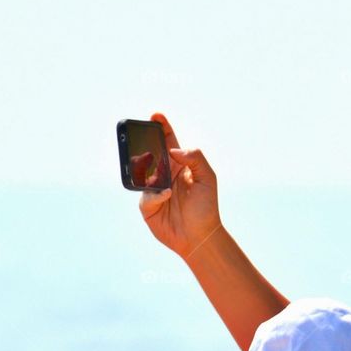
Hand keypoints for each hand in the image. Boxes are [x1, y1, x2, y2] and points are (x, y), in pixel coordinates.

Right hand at [139, 113, 222, 260]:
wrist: (200, 235)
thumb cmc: (206, 206)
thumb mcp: (208, 178)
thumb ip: (195, 158)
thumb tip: (174, 149)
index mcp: (179, 165)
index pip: (168, 141)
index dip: (162, 127)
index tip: (155, 116)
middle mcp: (164, 174)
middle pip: (151, 153)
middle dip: (145, 142)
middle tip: (142, 134)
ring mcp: (154, 189)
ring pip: (142, 173)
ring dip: (145, 167)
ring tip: (149, 161)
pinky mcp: (147, 206)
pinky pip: (145, 195)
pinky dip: (154, 194)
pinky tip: (166, 195)